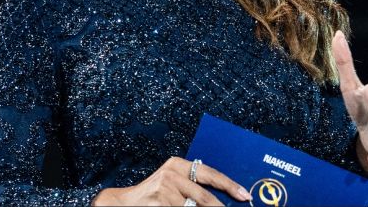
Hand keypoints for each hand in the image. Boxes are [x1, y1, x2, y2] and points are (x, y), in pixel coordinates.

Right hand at [91, 156, 252, 205]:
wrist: (123, 204)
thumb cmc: (153, 195)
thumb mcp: (173, 181)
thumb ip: (193, 184)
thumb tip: (224, 195)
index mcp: (177, 164)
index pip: (210, 173)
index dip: (229, 185)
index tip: (244, 195)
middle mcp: (171, 174)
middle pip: (205, 197)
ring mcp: (164, 191)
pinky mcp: (160, 204)